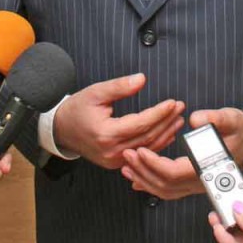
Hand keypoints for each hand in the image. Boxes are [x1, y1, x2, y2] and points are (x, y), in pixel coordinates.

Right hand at [54, 73, 184, 169]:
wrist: (62, 130)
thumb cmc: (78, 108)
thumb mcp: (96, 92)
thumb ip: (120, 86)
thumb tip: (142, 79)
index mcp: (106, 133)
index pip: (140, 123)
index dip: (159, 113)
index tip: (173, 102)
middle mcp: (111, 151)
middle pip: (147, 136)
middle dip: (166, 121)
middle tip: (180, 107)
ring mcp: (114, 160)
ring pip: (146, 148)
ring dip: (165, 133)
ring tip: (178, 119)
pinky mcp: (116, 163)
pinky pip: (140, 153)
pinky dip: (156, 144)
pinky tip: (167, 134)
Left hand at [120, 108, 242, 200]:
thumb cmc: (239, 129)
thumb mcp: (230, 118)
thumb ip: (215, 118)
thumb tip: (196, 119)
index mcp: (208, 167)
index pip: (174, 173)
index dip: (154, 163)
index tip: (141, 150)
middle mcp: (201, 181)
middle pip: (165, 185)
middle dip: (143, 171)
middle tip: (127, 154)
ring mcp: (196, 184)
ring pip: (165, 191)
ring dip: (144, 179)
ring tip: (127, 166)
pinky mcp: (191, 181)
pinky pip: (169, 189)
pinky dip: (151, 185)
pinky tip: (138, 178)